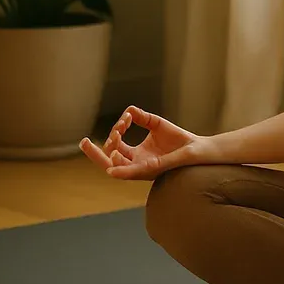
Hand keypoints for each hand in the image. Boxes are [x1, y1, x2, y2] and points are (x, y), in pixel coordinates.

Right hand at [79, 105, 205, 179]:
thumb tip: (128, 110)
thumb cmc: (179, 140)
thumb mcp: (156, 124)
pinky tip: (112, 169)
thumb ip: (141, 117)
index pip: (115, 149)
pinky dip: (123, 171)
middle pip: (109, 162)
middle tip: (83, 141)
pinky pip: (137, 172)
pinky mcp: (156, 169)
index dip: (114, 133)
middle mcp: (138, 164)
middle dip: (94, 154)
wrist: (200, 149)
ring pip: (120, 169)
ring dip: (111, 158)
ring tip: (112, 142)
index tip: (125, 119)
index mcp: (137, 156)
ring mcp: (146, 169)